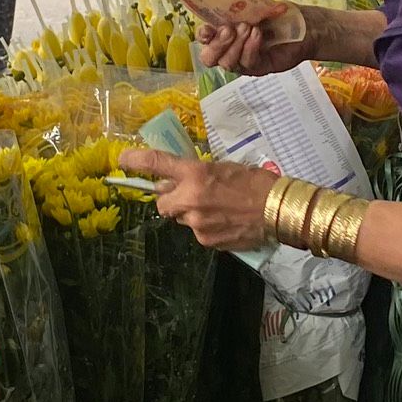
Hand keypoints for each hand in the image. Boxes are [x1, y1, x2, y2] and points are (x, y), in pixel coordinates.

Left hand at [116, 150, 274, 251]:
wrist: (278, 209)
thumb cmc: (255, 182)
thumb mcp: (224, 168)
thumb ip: (198, 174)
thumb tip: (179, 180)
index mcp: (195, 174)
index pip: (157, 164)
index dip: (136, 161)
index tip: (123, 160)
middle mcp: (190, 199)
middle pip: (162, 204)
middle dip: (171, 201)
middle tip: (189, 196)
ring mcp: (197, 223)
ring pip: (182, 219)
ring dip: (192, 214)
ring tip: (218, 210)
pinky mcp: (206, 240)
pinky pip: (198, 233)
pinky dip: (207, 227)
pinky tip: (226, 222)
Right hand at [194, 6, 309, 75]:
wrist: (304, 25)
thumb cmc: (278, 15)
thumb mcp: (256, 5)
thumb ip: (238, 4)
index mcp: (224, 32)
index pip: (204, 39)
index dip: (202, 36)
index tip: (207, 29)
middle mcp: (230, 49)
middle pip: (209, 58)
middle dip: (216, 44)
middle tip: (228, 29)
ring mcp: (243, 61)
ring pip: (227, 63)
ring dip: (235, 45)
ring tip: (249, 27)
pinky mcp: (259, 68)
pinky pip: (248, 63)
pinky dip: (250, 48)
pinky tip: (258, 35)